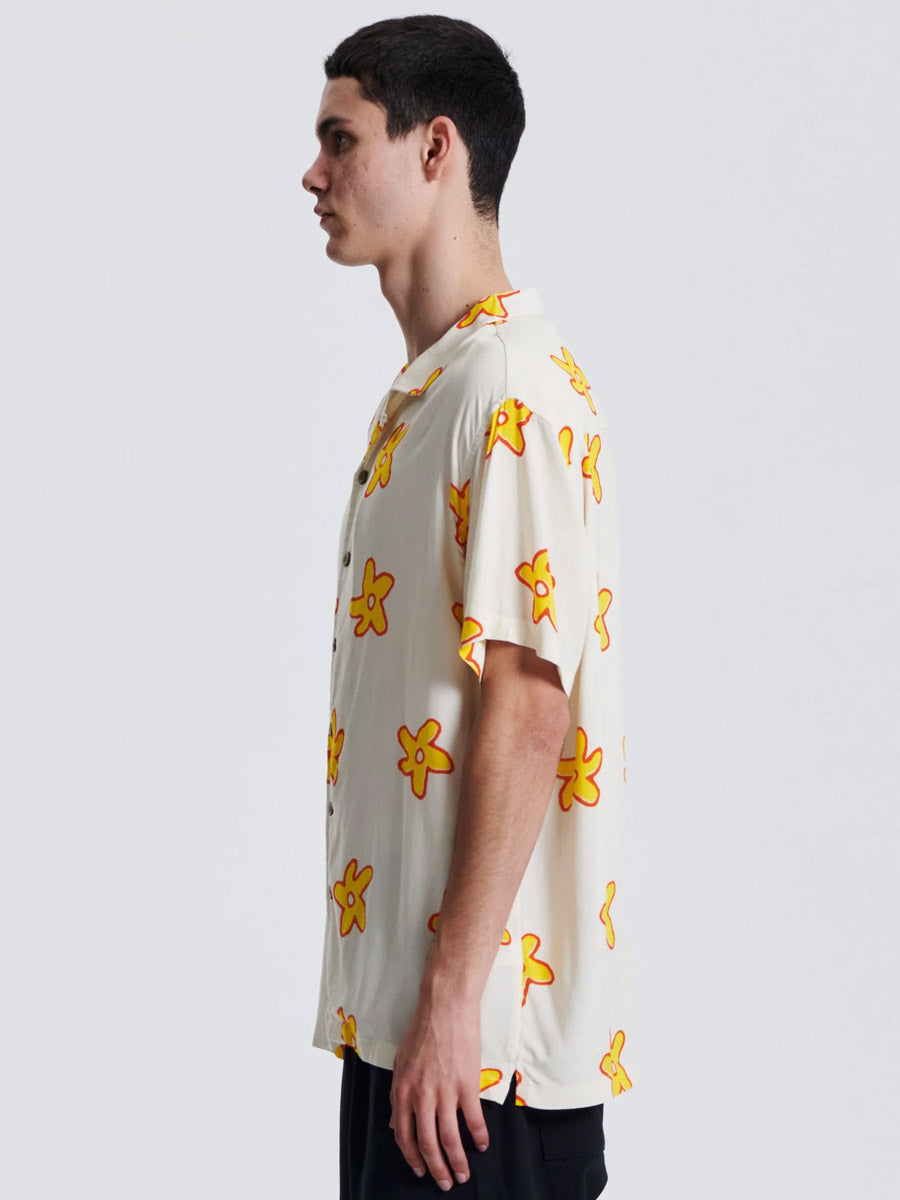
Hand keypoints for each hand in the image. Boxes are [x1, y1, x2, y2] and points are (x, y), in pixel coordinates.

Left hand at [389, 992, 489, 1189]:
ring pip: (449, 1138)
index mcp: (402, 1090)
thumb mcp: (400, 1062)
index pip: (404, 1135)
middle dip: (436, 1168)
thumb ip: (398, 1095)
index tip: (421, 1169)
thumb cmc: (422, 1031)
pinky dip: (478, 1136)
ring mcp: (444, 1091)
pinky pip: (473, 1119)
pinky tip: (482, 1144)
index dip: (412, 1157)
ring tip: (463, 1175)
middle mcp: (421, 1096)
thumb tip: (395, 1123)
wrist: (445, 1007)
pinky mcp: (466, 1084)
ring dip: (457, 1161)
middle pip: (427, 1143)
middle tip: (444, 1182)